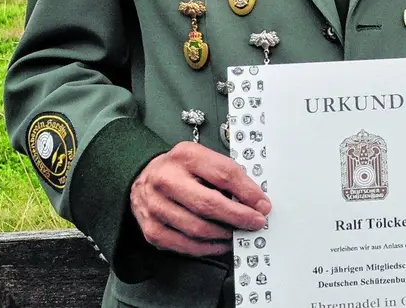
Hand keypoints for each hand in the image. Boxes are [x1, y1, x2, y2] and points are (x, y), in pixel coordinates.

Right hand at [130, 141, 270, 256]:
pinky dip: (207, 248)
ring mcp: (156, 206)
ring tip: (238, 232)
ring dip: (224, 234)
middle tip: (255, 222)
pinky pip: (184, 245)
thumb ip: (227, 174)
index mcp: (185, 156)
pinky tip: (219, 243)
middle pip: (208, 204)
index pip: (223, 174)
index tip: (262, 204)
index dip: (247, 192)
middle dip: (238, 217)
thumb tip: (254, 199)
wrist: (144, 177)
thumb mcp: (203, 159)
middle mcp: (166, 180)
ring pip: (197, 228)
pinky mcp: (151, 229)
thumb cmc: (179, 169)